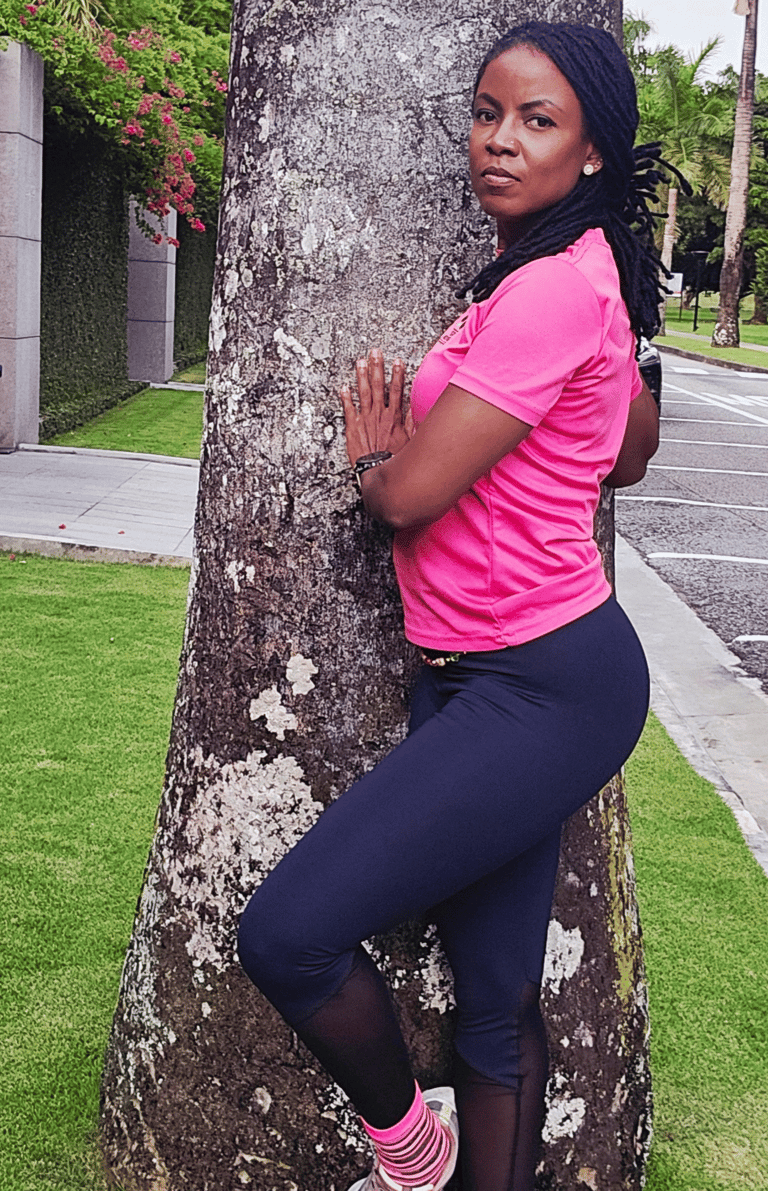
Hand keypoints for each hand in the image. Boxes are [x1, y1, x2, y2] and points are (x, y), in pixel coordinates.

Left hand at [340, 349, 412, 465]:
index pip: (396, 390)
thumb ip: (410, 425)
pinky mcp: (352, 427)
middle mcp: (378, 414)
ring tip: (360, 362)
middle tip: (375, 352)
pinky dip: (345, 397)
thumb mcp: (409, 442)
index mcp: (393, 417)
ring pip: (363, 392)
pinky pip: (348, 409)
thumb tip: (414, 411)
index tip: (397, 361)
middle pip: (378, 385)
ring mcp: (364, 419)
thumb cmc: (394, 459)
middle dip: (377, 367)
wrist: (377, 470)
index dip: (397, 374)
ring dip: (362, 376)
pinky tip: (344, 387)